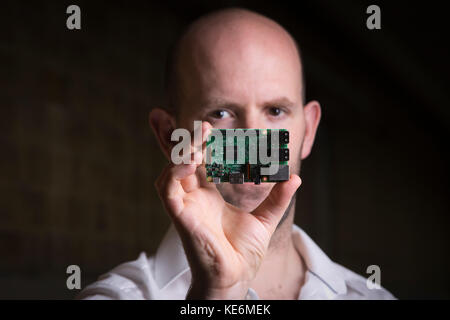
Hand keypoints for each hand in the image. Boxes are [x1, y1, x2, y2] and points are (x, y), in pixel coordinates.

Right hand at [153, 122, 300, 298]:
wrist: (236, 277)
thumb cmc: (243, 253)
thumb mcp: (265, 219)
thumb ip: (278, 198)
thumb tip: (295, 177)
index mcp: (209, 196)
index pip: (202, 163)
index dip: (204, 144)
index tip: (212, 128)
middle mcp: (194, 198)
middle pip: (184, 162)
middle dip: (190, 143)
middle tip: (204, 127)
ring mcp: (185, 206)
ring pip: (171, 172)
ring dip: (181, 155)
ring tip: (198, 144)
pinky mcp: (180, 216)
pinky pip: (167, 190)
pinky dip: (174, 173)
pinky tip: (190, 163)